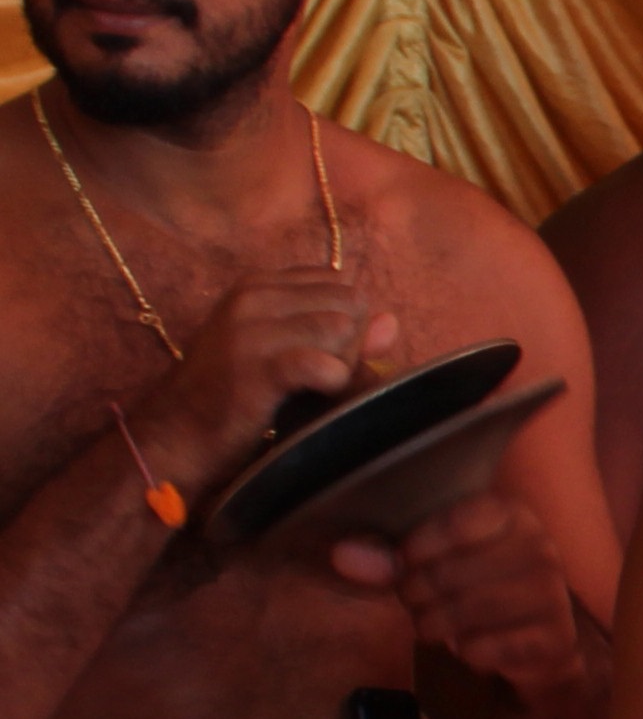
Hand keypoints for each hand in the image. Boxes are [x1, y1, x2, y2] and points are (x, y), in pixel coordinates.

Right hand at [138, 268, 394, 496]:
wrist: (174, 436)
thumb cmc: (235, 396)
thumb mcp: (286, 352)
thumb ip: (341, 334)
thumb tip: (391, 321)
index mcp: (259, 284)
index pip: (340, 283)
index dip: (345, 320)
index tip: (316, 351)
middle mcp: (253, 296)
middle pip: (350, 302)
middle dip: (350, 342)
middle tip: (315, 374)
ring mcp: (251, 329)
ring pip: (343, 329)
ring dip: (342, 363)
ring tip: (309, 385)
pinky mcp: (256, 367)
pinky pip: (326, 364)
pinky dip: (332, 384)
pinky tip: (309, 395)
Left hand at [331, 488, 586, 698]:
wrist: (537, 639)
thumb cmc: (477, 587)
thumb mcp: (434, 562)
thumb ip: (386, 555)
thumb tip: (342, 555)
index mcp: (511, 515)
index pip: (456, 521)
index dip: (417, 547)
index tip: (405, 562)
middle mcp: (539, 549)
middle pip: (451, 572)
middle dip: (417, 594)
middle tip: (413, 601)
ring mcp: (551, 594)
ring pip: (467, 612)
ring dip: (435, 624)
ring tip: (432, 624)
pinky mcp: (553, 638)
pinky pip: (485, 648)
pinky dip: (465, 652)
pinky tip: (467, 645)